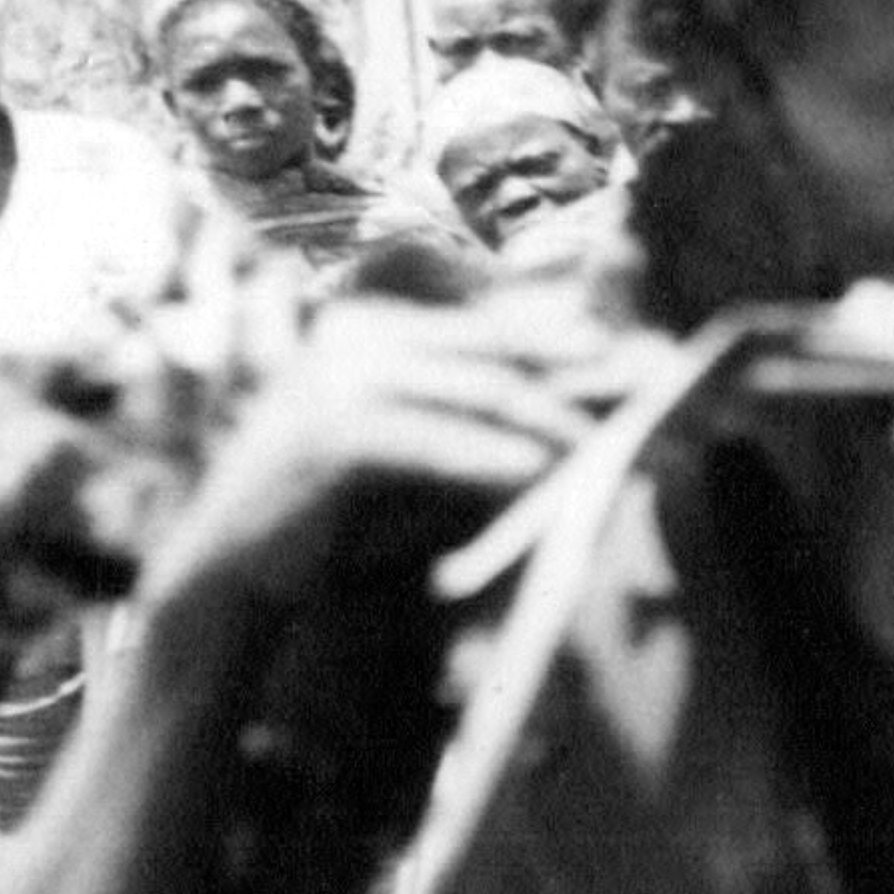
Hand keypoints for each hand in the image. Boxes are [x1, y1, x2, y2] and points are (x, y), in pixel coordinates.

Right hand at [152, 294, 628, 619]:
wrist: (235, 569)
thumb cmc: (340, 519)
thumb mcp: (424, 458)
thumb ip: (489, 426)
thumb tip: (592, 414)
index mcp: (382, 324)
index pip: (504, 328)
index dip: (580, 346)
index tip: (651, 370)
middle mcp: (358, 333)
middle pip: (502, 349)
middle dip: (583, 379)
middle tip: (657, 403)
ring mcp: (336, 375)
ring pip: (476, 389)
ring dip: (553, 421)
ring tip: (613, 447)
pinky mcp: (324, 429)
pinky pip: (427, 436)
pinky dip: (484, 456)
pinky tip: (537, 475)